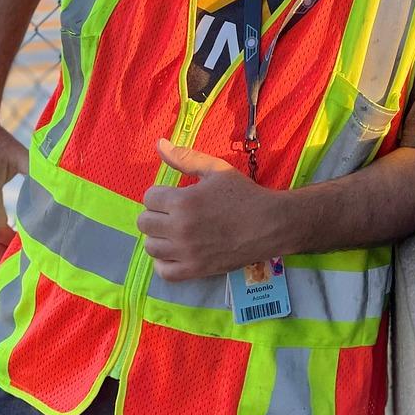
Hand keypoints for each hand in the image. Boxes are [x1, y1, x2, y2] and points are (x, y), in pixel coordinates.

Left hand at [137, 138, 280, 280]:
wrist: (270, 224)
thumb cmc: (244, 194)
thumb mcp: (216, 169)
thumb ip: (184, 157)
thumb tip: (159, 143)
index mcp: (183, 201)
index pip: (149, 198)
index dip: (160, 194)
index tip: (174, 196)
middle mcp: (180, 228)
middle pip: (144, 222)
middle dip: (156, 214)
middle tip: (174, 213)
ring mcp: (187, 252)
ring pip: (151, 247)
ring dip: (159, 237)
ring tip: (174, 232)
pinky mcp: (196, 270)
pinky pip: (163, 271)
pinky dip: (164, 262)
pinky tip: (175, 252)